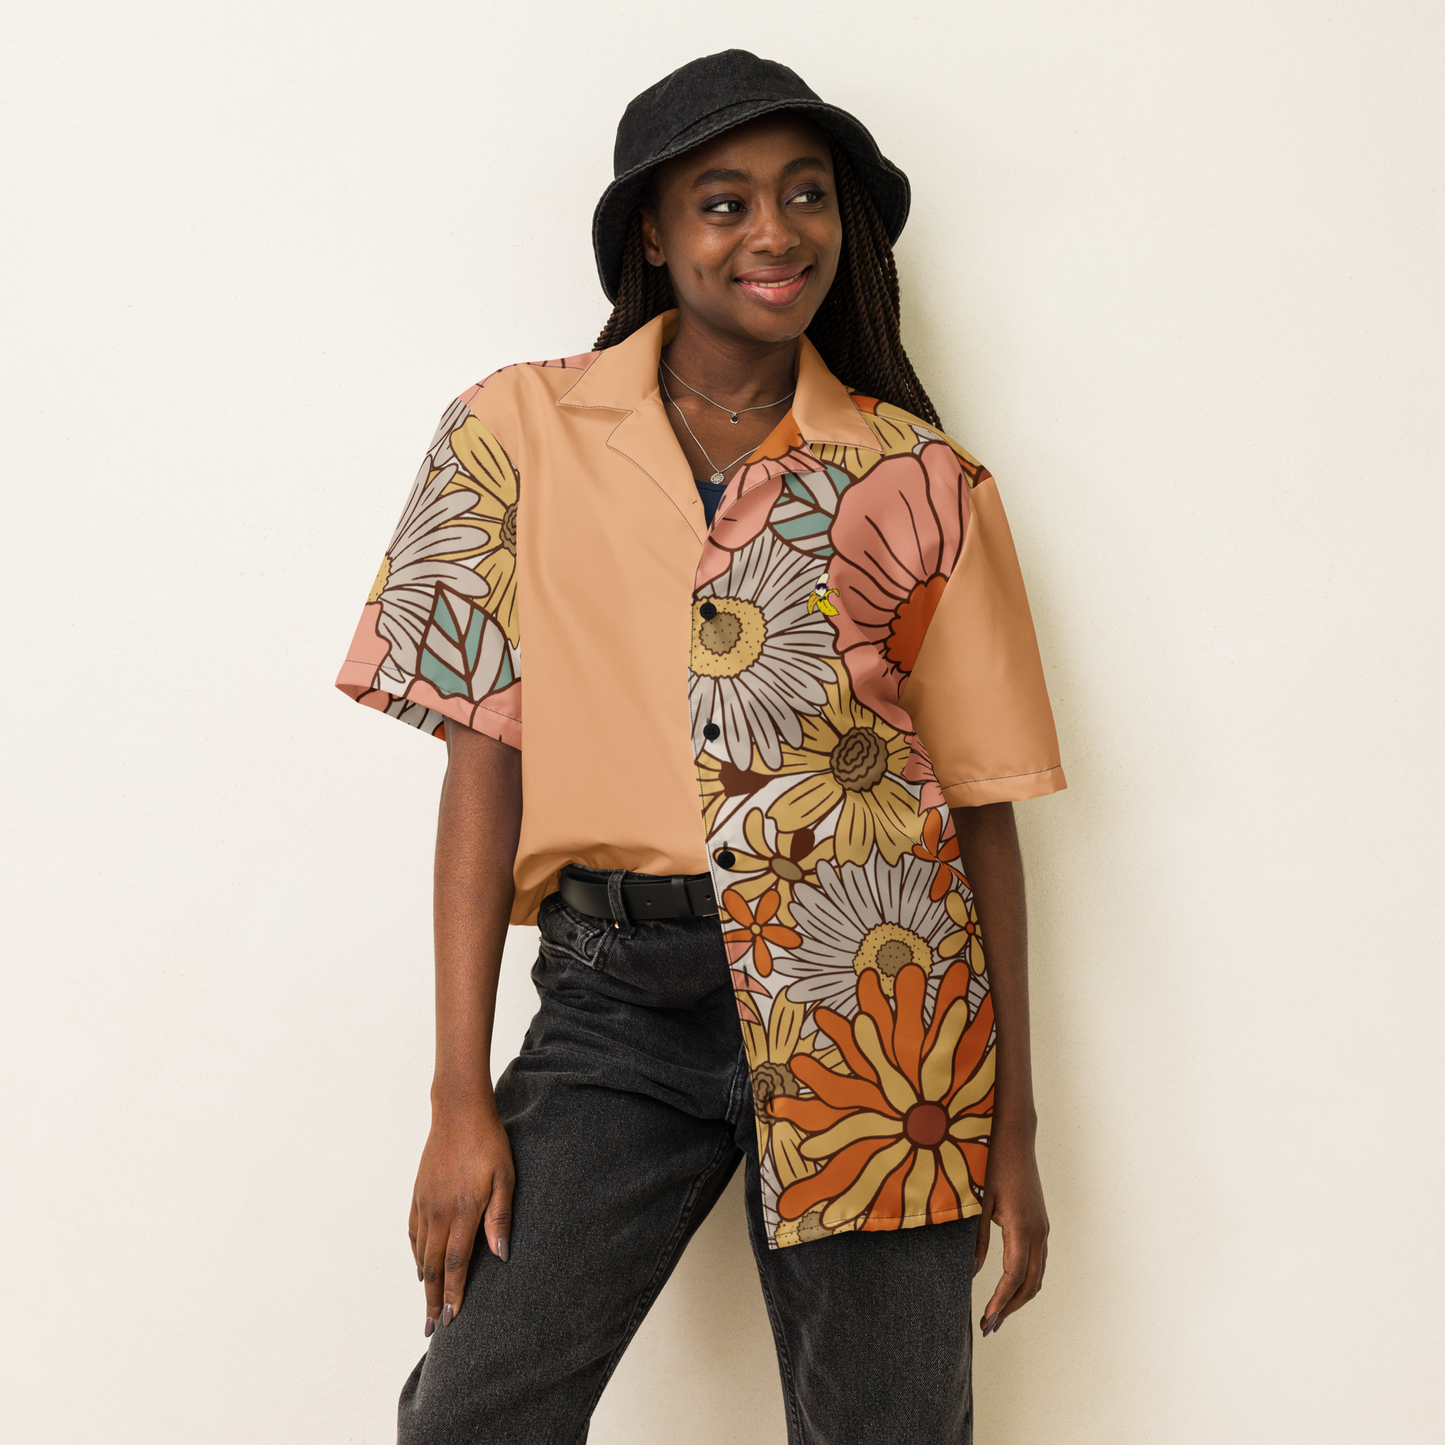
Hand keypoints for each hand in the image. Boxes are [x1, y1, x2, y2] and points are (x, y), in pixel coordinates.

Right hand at [409, 1098, 514, 1335]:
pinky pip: (413, 1232)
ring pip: (420, 1252)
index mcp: (462, 1211)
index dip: (452, 1294)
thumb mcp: (505, 1178)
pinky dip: (415, 1254)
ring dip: (423, 1282)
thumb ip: (500, 1218)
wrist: (458, 1112)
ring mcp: (425, 1203)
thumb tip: (501, 1256)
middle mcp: (438, 1212)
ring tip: (426, 1305)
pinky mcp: (418, 1193)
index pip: (454, 1264)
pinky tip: (419, 1266)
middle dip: (432, 1299)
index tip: (451, 1320)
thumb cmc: (488, 1143)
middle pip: (432, 1266)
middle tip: (431, 1329)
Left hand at [973, 1116, 1048, 1334]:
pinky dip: (1026, 1280)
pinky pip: (1038, 1261)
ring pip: (1037, 1275)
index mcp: (1021, 1227)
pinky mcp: (1041, 1222)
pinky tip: (1009, 1287)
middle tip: (989, 1326)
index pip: (1013, 1277)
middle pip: (1030, 1283)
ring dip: (1020, 1297)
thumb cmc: (992, 1164)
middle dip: (1010, 1307)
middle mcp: (1038, 1231)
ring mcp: (1043, 1227)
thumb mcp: (979, 1201)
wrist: (1015, 1137)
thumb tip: (972, 1273)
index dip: (1000, 1301)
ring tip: (997, 1313)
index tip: (986, 1320)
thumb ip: (976, 1239)